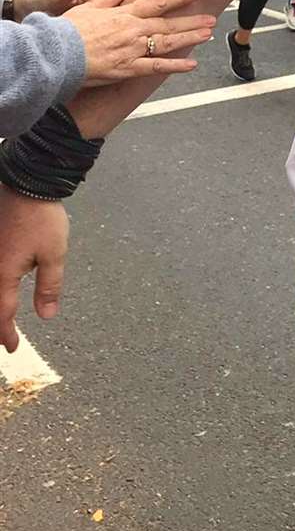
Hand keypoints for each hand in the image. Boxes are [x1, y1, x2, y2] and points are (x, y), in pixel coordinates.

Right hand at [0, 187, 68, 352]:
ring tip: (3, 317)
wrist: (27, 182)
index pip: (2, 314)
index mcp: (3, 274)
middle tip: (4, 338)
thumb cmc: (42, 217)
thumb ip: (49, 287)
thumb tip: (46, 315)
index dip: (6, 334)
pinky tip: (3, 286)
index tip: (11, 348)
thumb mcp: (54, 254)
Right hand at [61, 0, 215, 82]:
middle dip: (192, 20)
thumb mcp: (88, 8)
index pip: (158, 2)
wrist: (56, 54)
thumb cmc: (68, 31)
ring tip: (208, 34)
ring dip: (190, 38)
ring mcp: (132, 49)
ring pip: (168, 42)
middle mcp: (133, 30)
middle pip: (168, 23)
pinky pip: (156, 67)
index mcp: (124, 14)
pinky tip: (191, 65)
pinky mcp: (128, 68)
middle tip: (211, 18)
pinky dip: (175, 66)